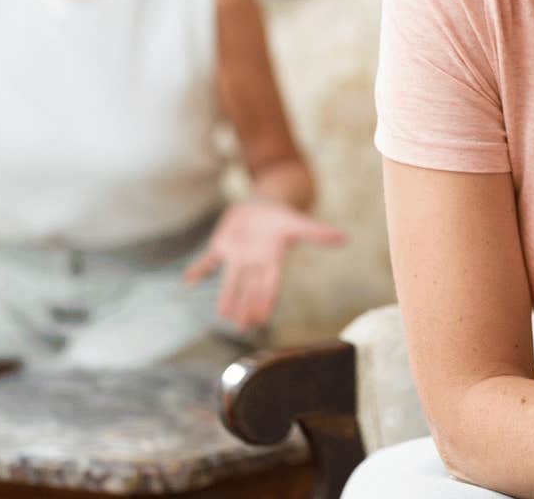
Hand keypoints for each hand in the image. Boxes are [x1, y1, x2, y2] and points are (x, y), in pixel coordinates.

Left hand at [183, 200, 346, 329]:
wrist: (264, 206)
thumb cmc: (282, 217)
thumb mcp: (299, 223)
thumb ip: (318, 233)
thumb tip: (345, 237)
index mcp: (272, 260)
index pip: (269, 285)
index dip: (265, 301)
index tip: (262, 319)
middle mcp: (253, 263)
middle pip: (250, 289)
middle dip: (246, 307)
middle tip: (242, 328)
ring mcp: (236, 255)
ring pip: (231, 281)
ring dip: (227, 298)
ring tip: (224, 316)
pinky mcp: (222, 246)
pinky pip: (209, 259)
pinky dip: (199, 269)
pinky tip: (188, 280)